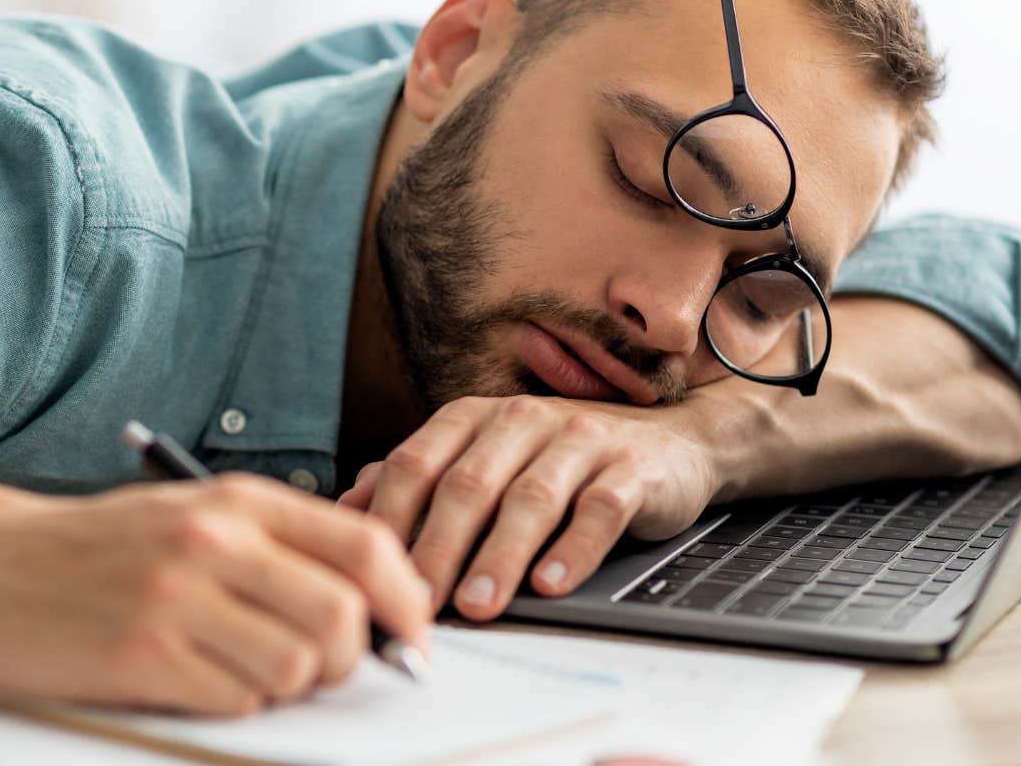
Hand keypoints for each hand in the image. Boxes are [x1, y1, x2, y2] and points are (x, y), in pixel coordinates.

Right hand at [0, 473, 431, 715]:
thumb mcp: (192, 516)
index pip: (365, 546)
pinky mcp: (144, 657)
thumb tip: (372, 601)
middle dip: (347, 661)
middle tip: (319, 669)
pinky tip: (190, 678)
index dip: (407, 601)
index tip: (411, 636)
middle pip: (342, 620)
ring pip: (296, 669)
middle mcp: (215, 542)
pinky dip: (230, 703)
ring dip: (283, 686)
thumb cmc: (96, 549)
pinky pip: (236, 702)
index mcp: (236, 501)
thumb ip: (277, 548)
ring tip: (237, 668)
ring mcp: (178, 600)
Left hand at [337, 395, 723, 620]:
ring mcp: (580, 440)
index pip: (417, 463)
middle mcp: (522, 420)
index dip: (392, 521)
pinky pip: (600, 509)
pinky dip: (575, 548)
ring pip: (530, 498)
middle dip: (439, 547)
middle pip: (468, 484)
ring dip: (500, 555)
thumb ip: (421, 479)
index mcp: (475, 418)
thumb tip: (348, 508)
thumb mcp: (487, 460)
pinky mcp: (632, 468)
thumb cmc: (562, 463)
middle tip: (420, 602)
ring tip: (479, 603)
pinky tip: (552, 583)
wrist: (672, 441)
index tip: (373, 576)